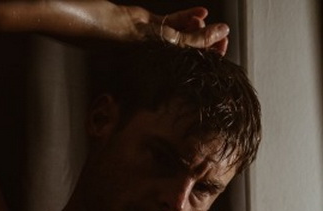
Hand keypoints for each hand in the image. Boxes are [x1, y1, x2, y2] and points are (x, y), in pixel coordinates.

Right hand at [114, 5, 228, 54]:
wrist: (115, 28)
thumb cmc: (140, 45)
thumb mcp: (175, 44)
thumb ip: (199, 39)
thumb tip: (223, 32)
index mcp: (170, 69)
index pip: (196, 64)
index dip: (212, 54)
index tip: (224, 43)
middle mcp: (166, 56)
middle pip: (193, 48)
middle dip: (207, 38)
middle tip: (219, 31)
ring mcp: (161, 40)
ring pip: (185, 33)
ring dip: (197, 25)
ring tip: (201, 19)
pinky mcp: (155, 26)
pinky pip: (176, 21)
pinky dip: (189, 16)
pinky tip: (201, 12)